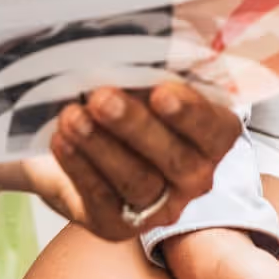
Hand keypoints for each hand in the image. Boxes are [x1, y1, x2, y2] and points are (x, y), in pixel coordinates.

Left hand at [26, 81, 242, 242]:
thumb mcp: (144, 85)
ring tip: (72, 116)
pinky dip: (79, 166)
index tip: (161, 92)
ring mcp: (157, 206)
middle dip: (136, 127)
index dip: (191, 113)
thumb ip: (148, 74)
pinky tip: (62, 139)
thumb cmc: (126, 105)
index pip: (215, 130)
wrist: (81, 145)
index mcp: (212, 138)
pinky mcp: (117, 224)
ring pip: (137, 182)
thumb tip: (129, 54)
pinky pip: (101, 197)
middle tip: (102, 98)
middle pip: (174, 159)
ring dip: (101, 146)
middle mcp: (193, 177)